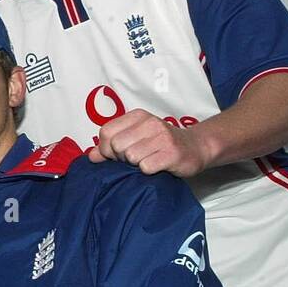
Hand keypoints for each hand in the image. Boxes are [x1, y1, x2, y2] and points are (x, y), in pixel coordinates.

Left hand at [87, 108, 213, 177]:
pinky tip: (157, 167)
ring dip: (136, 165)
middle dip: (121, 158)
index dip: (106, 148)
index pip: (106, 132)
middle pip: (116, 146)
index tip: (117, 155)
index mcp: (137, 116)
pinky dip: (149, 171)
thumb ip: (111, 146)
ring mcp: (162, 137)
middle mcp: (150, 123)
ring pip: (131, 157)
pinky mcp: (172, 153)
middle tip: (134, 160)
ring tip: (148, 161)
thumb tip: (91, 155)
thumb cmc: (161, 144)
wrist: (196, 147)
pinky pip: (146, 167)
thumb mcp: (136, 138)